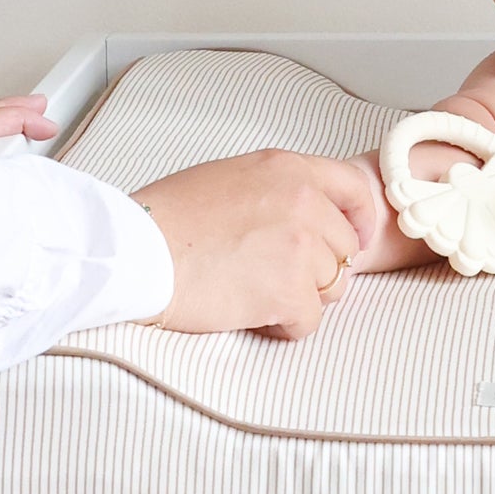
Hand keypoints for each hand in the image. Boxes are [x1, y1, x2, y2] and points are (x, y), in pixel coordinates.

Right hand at [134, 147, 388, 338]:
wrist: (136, 251)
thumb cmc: (167, 218)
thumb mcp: (231, 178)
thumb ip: (277, 190)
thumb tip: (305, 216)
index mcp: (289, 168)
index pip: (355, 189)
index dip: (358, 221)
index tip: (352, 241)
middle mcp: (304, 202)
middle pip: (344, 248)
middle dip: (318, 268)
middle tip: (276, 276)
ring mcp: (301, 247)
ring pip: (332, 287)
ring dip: (299, 296)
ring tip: (255, 291)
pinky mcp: (290, 291)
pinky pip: (310, 320)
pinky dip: (284, 325)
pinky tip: (250, 312)